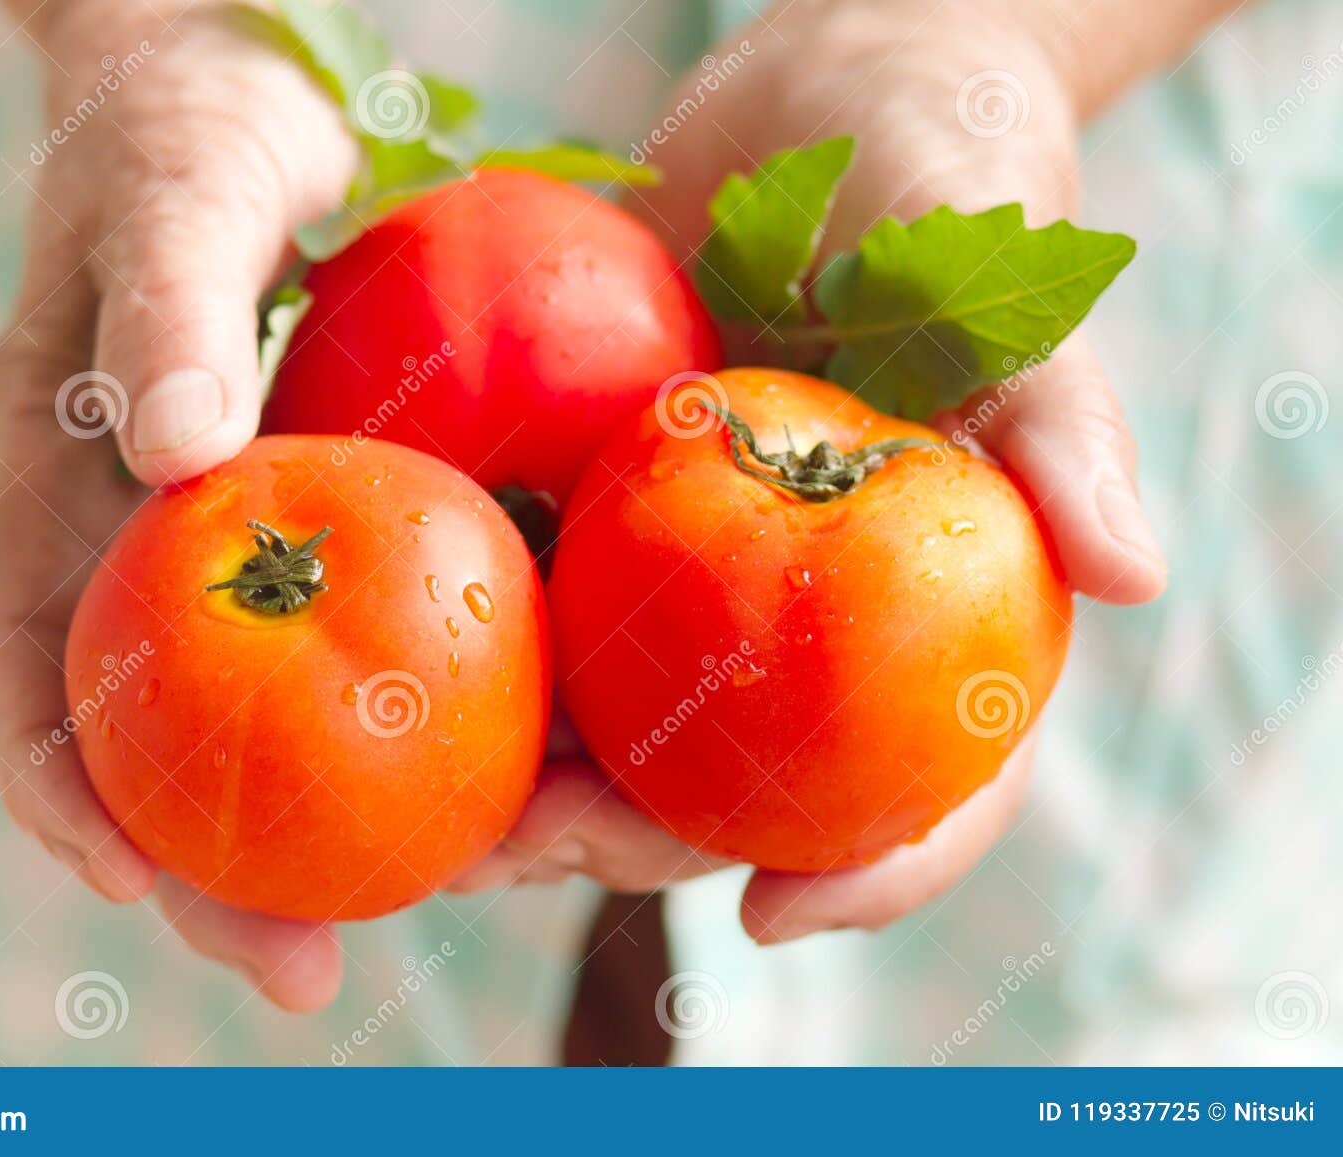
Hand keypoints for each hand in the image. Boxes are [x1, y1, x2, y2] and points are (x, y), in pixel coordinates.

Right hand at [0, 1, 354, 1008]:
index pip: (20, 657)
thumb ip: (164, 306)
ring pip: (247, 719)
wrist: (251, 102)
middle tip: (297, 973)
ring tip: (432, 907)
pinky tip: (487, 782)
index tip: (130, 885)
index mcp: (43, 476)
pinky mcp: (304, 537)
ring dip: (319, 830)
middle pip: (142, 736)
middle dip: (206, 868)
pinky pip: (340, 646)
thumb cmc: (196, 131)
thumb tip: (177, 450)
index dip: (56, 783)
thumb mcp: (179, 190)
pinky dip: (392, 722)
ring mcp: (213, 550)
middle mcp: (119, 538)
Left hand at [453, 0, 1182, 941]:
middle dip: (623, 841)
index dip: (873, 870)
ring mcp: (693, 582)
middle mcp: (804, 625)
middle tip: (520, 847)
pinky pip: (535, 606)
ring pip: (611, 729)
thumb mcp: (998, 280)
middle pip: (731, 786)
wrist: (806, 98)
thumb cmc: (937, 179)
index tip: (771, 922)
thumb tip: (1135, 575)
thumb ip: (1055, 418)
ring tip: (420, 806)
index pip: (933, 782)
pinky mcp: (598, 520)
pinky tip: (379, 658)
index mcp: (925, 611)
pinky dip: (465, 647)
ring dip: (515, 783)